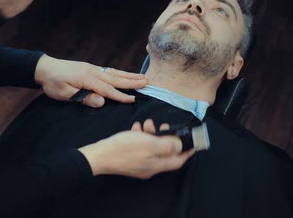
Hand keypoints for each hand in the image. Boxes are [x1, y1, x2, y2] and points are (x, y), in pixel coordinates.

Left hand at [34, 55, 147, 107]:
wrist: (44, 68)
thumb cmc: (53, 83)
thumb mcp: (65, 94)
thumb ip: (83, 98)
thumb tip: (102, 101)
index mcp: (87, 78)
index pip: (107, 89)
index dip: (121, 96)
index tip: (134, 100)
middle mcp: (92, 71)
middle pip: (115, 78)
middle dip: (132, 81)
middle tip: (147, 83)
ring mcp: (92, 68)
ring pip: (113, 73)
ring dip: (128, 76)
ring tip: (142, 77)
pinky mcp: (90, 68)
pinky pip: (108, 71)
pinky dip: (119, 73)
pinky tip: (125, 75)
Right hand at [78, 119, 194, 178]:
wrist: (100, 155)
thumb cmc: (124, 149)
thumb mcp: (150, 143)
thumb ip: (168, 145)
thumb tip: (180, 145)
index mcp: (157, 165)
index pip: (178, 160)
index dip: (187, 151)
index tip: (192, 141)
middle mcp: (149, 167)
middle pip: (165, 153)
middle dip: (166, 137)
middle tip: (164, 126)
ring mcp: (139, 164)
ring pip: (152, 148)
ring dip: (152, 134)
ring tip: (147, 124)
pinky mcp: (129, 159)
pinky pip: (140, 147)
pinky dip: (141, 136)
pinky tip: (136, 128)